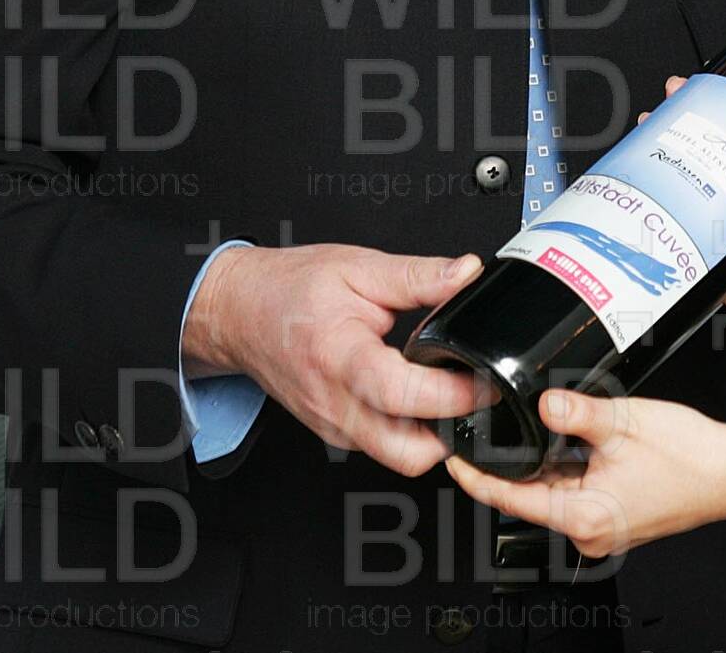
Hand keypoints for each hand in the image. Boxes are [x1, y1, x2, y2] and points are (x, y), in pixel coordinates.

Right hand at [182, 243, 489, 476]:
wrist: (238, 313)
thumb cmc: (289, 290)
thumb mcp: (358, 267)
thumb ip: (418, 275)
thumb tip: (465, 273)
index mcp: (341, 358)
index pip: (405, 396)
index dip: (454, 393)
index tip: (487, 378)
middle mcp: (336, 404)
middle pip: (407, 454)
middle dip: (453, 434)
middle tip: (478, 394)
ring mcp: (334, 425)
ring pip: (398, 457)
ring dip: (434, 435)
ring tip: (453, 391)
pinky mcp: (336, 432)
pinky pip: (384, 446)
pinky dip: (411, 430)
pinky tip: (422, 396)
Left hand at [445, 390, 725, 555]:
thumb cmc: (691, 456)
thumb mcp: (624, 422)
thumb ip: (575, 411)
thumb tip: (540, 402)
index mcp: (583, 517)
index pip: (511, 500)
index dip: (478, 478)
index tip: (453, 461)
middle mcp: (589, 532)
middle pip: (531, 496)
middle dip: (515, 462)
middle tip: (498, 426)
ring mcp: (602, 528)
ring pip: (555, 491)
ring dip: (546, 463)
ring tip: (548, 427)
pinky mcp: (615, 518)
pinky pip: (578, 492)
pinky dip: (570, 468)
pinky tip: (577, 442)